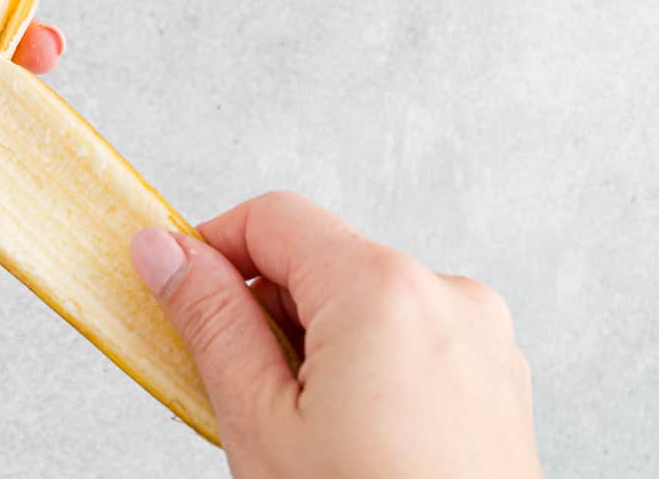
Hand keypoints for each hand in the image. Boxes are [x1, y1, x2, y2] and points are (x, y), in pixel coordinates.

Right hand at [131, 193, 540, 478]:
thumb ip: (209, 320)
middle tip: (238, 391)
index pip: (272, 218)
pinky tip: (352, 440)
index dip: (210, 249)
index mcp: (384, 289)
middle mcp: (446, 294)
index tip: (175, 288)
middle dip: (266, 312)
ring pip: (364, 304)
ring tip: (305, 434)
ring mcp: (481, 337)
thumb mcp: (261, 424)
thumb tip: (161, 250)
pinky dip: (367, 370)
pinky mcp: (497, 377)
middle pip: (320, 261)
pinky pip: (410, 340)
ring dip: (316, 346)